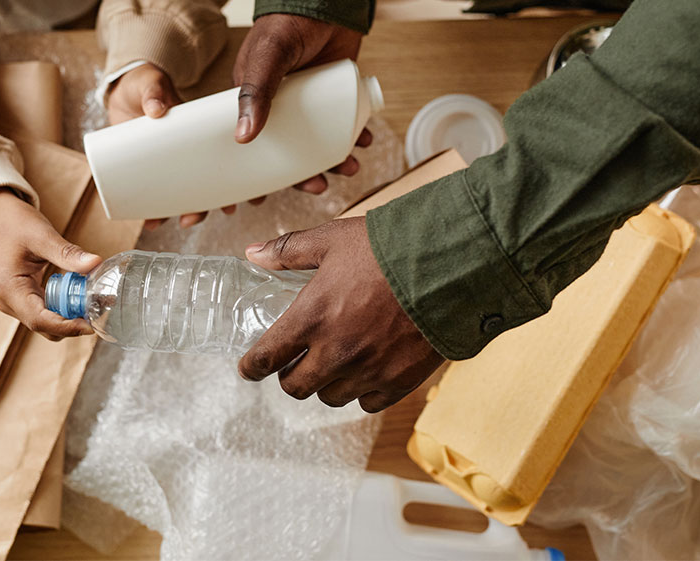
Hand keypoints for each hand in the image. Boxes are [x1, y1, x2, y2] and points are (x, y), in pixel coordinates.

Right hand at [0, 188, 99, 340]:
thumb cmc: (14, 224)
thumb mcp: (42, 236)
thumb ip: (68, 253)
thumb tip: (96, 263)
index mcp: (9, 289)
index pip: (40, 320)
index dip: (67, 327)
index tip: (91, 325)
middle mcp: (9, 301)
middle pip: (45, 327)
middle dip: (72, 324)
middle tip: (99, 310)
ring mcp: (15, 302)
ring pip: (46, 323)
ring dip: (70, 317)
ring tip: (94, 303)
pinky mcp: (24, 298)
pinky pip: (46, 312)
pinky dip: (64, 308)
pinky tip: (80, 297)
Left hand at [105, 63, 220, 228]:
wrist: (124, 86)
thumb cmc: (145, 83)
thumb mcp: (152, 83)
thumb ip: (154, 91)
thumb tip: (156, 109)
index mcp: (197, 137)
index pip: (222, 166)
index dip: (231, 189)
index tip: (233, 205)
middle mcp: (187, 155)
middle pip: (202, 188)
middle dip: (201, 209)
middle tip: (193, 218)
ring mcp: (166, 162)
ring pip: (179, 194)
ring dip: (175, 212)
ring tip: (165, 223)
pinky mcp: (145, 164)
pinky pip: (151, 191)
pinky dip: (150, 208)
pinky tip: (147, 222)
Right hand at [233, 14, 370, 197]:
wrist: (326, 3)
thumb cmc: (286, 24)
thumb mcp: (267, 59)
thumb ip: (255, 91)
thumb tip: (242, 137)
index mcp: (253, 104)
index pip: (248, 147)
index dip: (250, 177)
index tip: (255, 201)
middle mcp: (279, 109)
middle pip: (287, 154)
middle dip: (301, 177)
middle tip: (316, 189)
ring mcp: (308, 106)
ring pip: (317, 145)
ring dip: (332, 162)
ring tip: (347, 170)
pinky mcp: (333, 98)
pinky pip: (341, 126)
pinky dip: (352, 138)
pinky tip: (362, 144)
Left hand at [238, 217, 444, 412]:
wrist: (450, 266)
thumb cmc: (390, 248)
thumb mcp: (332, 240)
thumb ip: (289, 251)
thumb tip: (254, 253)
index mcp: (311, 317)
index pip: (266, 357)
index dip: (251, 366)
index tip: (248, 367)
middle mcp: (335, 352)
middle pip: (294, 387)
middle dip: (289, 376)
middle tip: (294, 362)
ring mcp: (368, 371)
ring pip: (330, 397)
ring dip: (325, 384)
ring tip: (333, 363)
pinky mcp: (399, 382)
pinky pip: (368, 403)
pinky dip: (362, 391)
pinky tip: (366, 371)